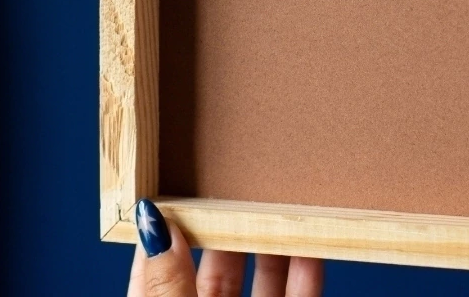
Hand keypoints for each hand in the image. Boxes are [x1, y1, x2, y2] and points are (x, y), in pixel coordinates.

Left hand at [127, 199, 323, 296]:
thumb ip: (167, 285)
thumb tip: (155, 224)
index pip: (158, 268)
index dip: (169, 226)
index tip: (180, 184)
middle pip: (218, 266)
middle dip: (233, 224)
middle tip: (244, 182)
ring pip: (264, 280)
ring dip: (275, 241)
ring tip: (283, 201)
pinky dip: (307, 270)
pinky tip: (313, 240)